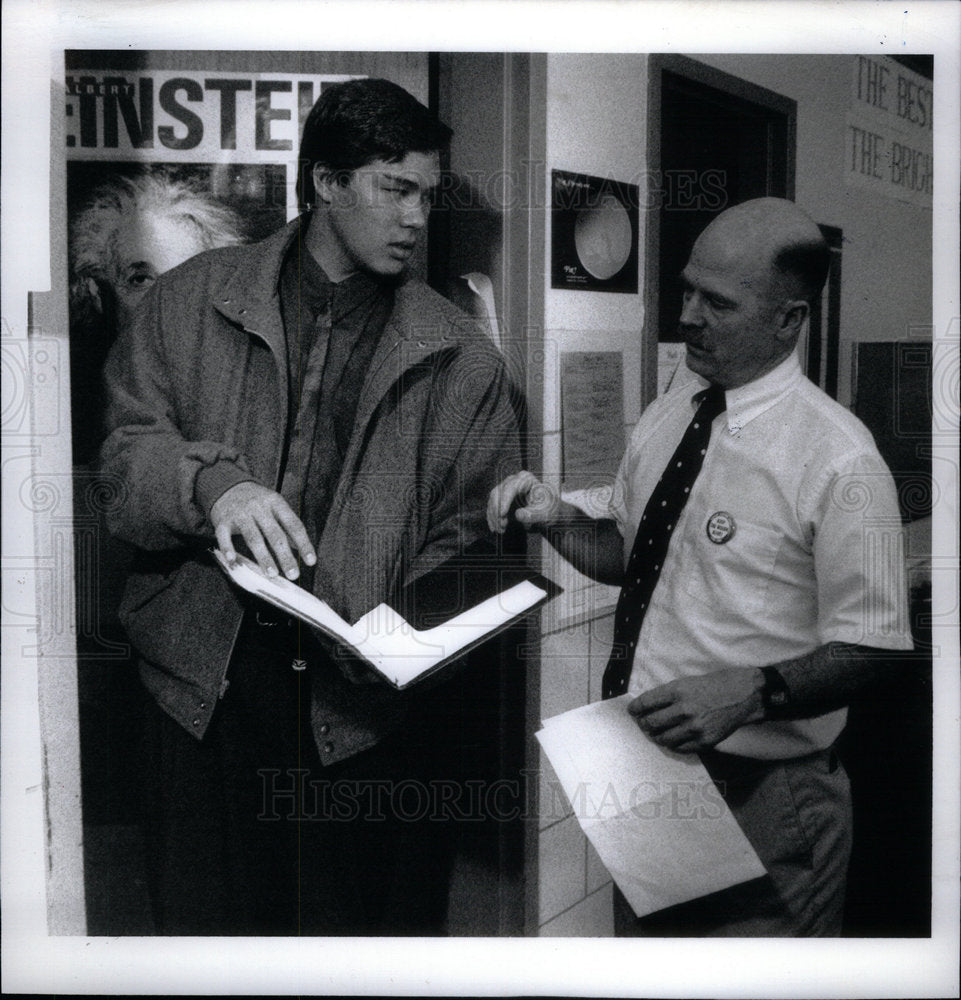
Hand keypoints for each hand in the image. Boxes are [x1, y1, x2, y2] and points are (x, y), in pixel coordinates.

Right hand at [211, 481, 316, 579]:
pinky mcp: (222, 521)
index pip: (294, 525)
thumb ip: (287, 526)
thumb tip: (301, 548)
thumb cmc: (256, 501)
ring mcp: (240, 513)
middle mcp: (259, 507)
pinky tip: (233, 560)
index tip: (311, 561)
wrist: (227, 486)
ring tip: (272, 574)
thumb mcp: (274, 506)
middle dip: (285, 556)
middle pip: (275, 534)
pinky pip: (224, 536)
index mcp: (276, 503)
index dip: (304, 544)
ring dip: (263, 557)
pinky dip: (228, 548)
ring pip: (254, 537)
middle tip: (293, 575)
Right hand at [486, 470, 559, 533]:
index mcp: (526, 479)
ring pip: (493, 501)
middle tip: (502, 526)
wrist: (547, 514)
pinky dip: (493, 519)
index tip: (502, 514)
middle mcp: (513, 481)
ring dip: (494, 517)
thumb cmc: (548, 510)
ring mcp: (506, 489)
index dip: (504, 500)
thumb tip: (519, 515)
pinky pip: (492, 508)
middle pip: (498, 493)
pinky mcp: (501, 499)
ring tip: (501, 530)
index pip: (511, 488)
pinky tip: (496, 528)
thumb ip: (534, 514)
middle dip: (497, 511)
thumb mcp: (545, 513)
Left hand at [628, 669, 764, 752]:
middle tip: (644, 724)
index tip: (632, 711)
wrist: (744, 695)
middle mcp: (684, 710)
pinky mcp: (705, 741)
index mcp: (678, 691)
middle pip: (651, 724)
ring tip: (657, 733)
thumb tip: (648, 707)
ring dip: (657, 736)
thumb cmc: (715, 685)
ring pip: (663, 739)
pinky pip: (680, 748)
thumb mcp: (687, 682)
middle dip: (644, 725)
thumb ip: (668, 695)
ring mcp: (695, 728)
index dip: (635, 708)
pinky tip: (673, 739)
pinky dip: (673, 745)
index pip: (646, 703)